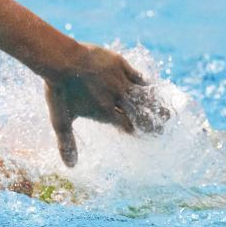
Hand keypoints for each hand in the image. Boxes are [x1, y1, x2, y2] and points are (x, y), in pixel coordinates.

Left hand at [44, 44, 168, 166]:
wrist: (60, 59)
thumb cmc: (59, 90)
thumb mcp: (61, 120)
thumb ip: (67, 143)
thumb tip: (70, 167)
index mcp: (105, 113)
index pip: (128, 127)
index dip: (137, 132)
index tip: (142, 135)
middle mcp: (116, 98)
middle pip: (141, 113)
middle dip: (152, 123)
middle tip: (161, 129)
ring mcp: (119, 80)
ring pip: (143, 95)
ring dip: (155, 105)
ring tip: (166, 113)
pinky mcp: (119, 64)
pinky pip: (137, 76)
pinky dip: (145, 84)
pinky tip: (150, 88)